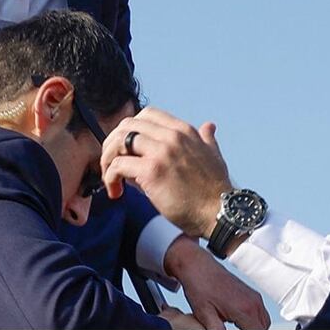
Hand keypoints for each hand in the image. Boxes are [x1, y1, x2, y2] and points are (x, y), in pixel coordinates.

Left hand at [101, 107, 231, 237]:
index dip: (131, 129)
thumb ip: (206, 139)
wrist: (222, 214)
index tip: (126, 148)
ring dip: (108, 159)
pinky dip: (110, 177)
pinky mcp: (151, 171)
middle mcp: (171, 136)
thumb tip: (209, 126)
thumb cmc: (214, 191)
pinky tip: (115, 190)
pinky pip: (118, 165)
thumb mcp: (213, 156)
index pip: (147, 115)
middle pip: (127, 125)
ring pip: (119, 141)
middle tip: (111, 163)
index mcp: (183, 131)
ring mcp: (161, 152)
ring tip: (110, 178)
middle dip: (113, 143)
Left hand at [164, 236, 269, 329]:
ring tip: (235, 326)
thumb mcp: (204, 314)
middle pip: (262, 329)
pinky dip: (253, 319)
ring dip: (253, 327)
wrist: (196, 265)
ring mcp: (254, 296)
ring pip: (263, 321)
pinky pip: (260, 312)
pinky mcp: (251, 293)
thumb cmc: (198, 286)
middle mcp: (253, 302)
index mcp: (244, 309)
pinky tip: (237, 319)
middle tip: (234, 328)